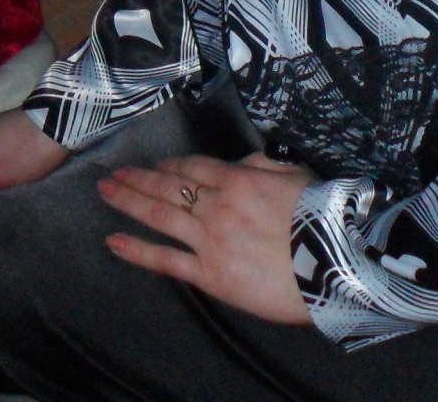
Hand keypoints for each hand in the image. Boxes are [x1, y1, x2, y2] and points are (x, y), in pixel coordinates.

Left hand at [97, 152, 314, 325]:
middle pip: (167, 185)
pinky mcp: (209, 274)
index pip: (193, 167)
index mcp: (237, 179)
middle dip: (137, 177)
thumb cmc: (322, 218)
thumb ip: (263, 166)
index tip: (153, 163)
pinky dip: (137, 250)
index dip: (169, 164)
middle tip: (111, 172)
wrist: (334, 264)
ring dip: (128, 200)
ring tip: (104, 191)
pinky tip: (113, 241)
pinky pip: (166, 260)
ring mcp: (208, 239)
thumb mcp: (295, 175)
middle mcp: (215, 205)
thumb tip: (241, 162)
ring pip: (159, 215)